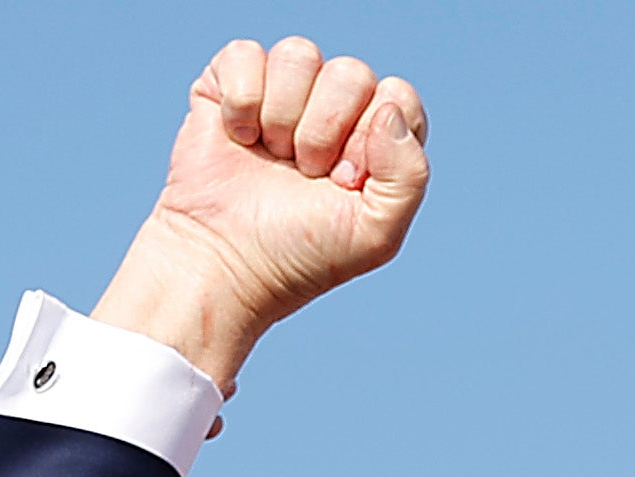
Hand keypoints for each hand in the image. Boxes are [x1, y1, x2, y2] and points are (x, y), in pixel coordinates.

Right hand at [92, 38, 430, 388]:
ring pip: (300, 54)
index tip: (343, 182)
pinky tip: (239, 139)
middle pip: (351, 73)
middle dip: (324, 132)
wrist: (225, 264)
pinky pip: (246, 53)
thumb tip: (387, 110)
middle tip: (304, 174)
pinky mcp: (232, 84)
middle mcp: (334, 107)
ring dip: (282, 116)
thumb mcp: (376, 232)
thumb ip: (409, 175)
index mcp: (377, 138)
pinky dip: (241, 102)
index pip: (397, 98)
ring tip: (272, 158)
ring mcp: (283, 92)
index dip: (370, 139)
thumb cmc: (301, 254)